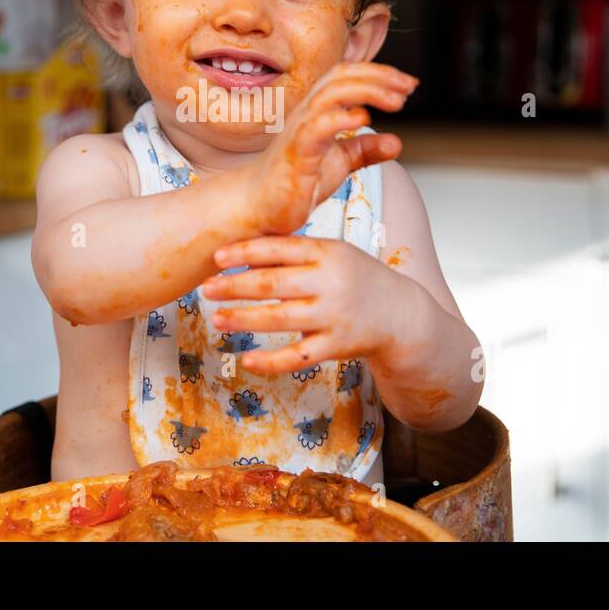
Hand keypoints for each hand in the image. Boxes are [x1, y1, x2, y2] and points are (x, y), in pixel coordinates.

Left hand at [200, 235, 408, 374]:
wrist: (402, 315)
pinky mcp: (336, 346)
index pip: (279, 248)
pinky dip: (270, 361)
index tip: (216, 257)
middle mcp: (330, 283)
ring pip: (279, 319)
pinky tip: (247, 359)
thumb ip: (295, 252)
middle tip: (206, 288)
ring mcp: (334, 316)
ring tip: (217, 318)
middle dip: (234, 286)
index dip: (244, 252)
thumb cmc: (357, 278)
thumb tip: (242, 254)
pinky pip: (297, 356)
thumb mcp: (333, 254)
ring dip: (243, 319)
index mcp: (327, 253)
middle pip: (273, 284)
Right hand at [243, 62, 415, 235]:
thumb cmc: (293, 182)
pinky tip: (362, 119)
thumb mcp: (338, 163)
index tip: (408, 85)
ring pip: (331, 94)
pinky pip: (315, 128)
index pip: (348, 77)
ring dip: (367, 91)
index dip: (380, 75)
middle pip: (341, 77)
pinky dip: (339, 119)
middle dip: (379, 76)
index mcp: (319, 111)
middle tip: (408, 87)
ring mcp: (300, 130)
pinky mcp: (295, 152)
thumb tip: (395, 142)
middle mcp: (308, 113)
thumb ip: (364, 150)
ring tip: (396, 101)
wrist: (258, 206)